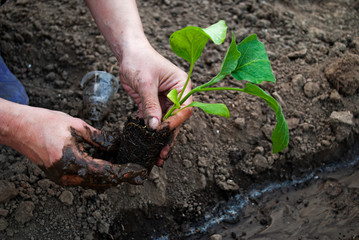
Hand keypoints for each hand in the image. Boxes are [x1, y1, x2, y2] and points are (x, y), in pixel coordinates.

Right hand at [0, 100, 146, 188]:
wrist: (18, 127)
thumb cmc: (44, 123)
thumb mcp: (77, 126)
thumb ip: (100, 139)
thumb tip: (117, 146)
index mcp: (73, 163)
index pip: (106, 173)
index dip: (125, 173)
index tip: (139, 171)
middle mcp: (67, 177)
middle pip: (102, 182)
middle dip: (120, 175)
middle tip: (136, 169)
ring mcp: (62, 179)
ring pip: (94, 181)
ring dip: (110, 174)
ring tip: (124, 163)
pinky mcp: (60, 176)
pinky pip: (84, 178)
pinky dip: (98, 172)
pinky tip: (106, 161)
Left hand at [85, 0, 192, 165]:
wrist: (127, 53)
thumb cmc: (140, 60)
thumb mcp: (145, 83)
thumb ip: (151, 105)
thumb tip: (155, 127)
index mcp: (182, 85)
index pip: (184, 108)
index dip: (175, 121)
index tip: (163, 132)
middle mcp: (176, 94)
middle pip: (175, 119)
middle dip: (168, 136)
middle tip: (162, 154)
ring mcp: (164, 100)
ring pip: (164, 123)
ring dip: (158, 138)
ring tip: (155, 155)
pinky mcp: (153, 104)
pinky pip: (152, 120)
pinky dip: (148, 131)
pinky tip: (145, 144)